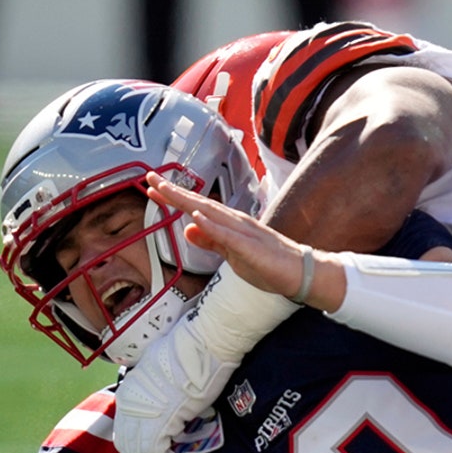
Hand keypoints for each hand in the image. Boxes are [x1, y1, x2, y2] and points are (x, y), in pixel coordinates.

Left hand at [113, 319, 237, 452]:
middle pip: (128, 447)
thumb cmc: (194, 348)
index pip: (125, 430)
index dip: (140, 447)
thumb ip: (160, 385)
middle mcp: (130, 404)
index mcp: (129, 391)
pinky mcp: (161, 422)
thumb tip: (169, 396)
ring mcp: (143, 413)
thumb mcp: (166, 367)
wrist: (206, 341)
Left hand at [146, 172, 328, 305]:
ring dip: (188, 201)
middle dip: (174, 192)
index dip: (174, 197)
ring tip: (167, 190)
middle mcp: (236, 222)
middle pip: (201, 204)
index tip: (153, 187)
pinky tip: (197, 217)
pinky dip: (212, 225)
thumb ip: (211, 241)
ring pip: (211, 213)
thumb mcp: (232, 254)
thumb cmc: (270, 265)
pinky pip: (229, 235)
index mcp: (230, 225)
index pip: (197, 208)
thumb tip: (189, 228)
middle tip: (150, 178)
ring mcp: (245, 233)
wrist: (301, 273)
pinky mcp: (251, 248)